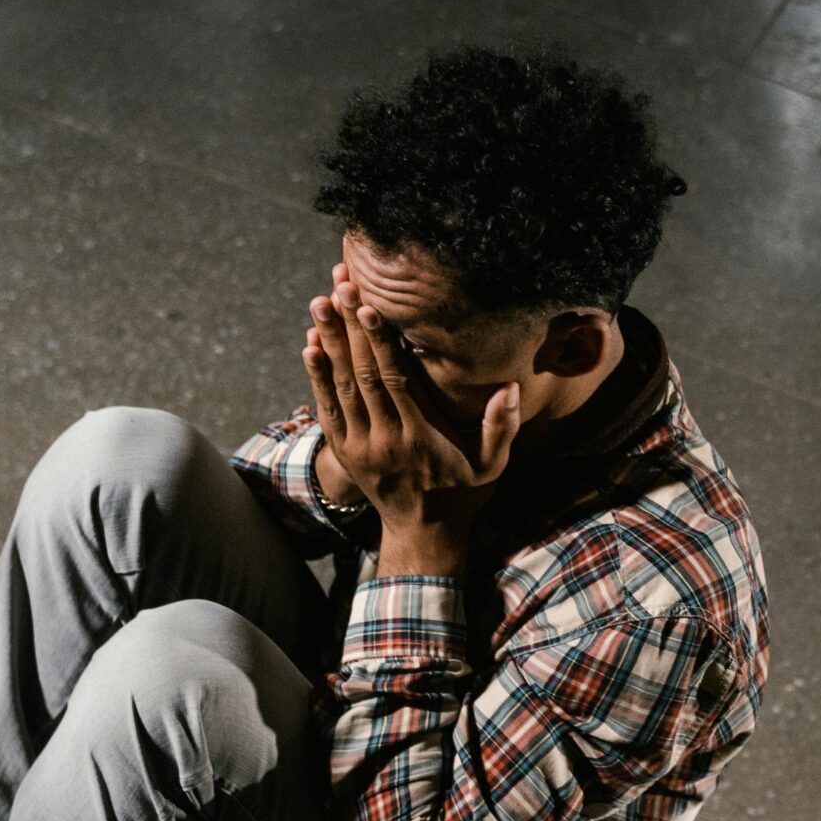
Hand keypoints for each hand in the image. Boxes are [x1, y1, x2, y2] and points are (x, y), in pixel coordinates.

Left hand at [305, 271, 521, 564]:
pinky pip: (326, 407)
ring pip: (341, 386)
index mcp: (419, 437)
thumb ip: (501, 428)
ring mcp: (360, 445)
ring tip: (320, 302)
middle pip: (362, 374)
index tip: (371, 307)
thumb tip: (510, 389)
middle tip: (340, 286)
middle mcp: (385, 438)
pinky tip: (309, 344)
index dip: (380, 343)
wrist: (423, 534)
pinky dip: (317, 375)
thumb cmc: (462, 494)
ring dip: (328, 342)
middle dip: (350, 328)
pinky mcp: (343, 450)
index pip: (395, 381)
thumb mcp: (492, 467)